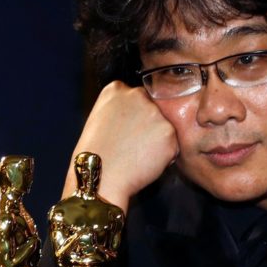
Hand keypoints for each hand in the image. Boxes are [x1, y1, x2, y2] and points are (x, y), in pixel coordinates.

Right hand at [63, 81, 178, 211]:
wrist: (100, 176)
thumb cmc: (94, 152)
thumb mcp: (98, 119)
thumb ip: (118, 108)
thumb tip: (136, 113)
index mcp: (116, 89)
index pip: (134, 96)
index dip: (131, 115)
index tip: (124, 128)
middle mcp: (138, 95)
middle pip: (152, 107)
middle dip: (147, 123)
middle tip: (132, 143)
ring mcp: (155, 114)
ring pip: (163, 126)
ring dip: (157, 139)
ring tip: (136, 154)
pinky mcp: (169, 133)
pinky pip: (172, 144)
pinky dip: (163, 154)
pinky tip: (144, 161)